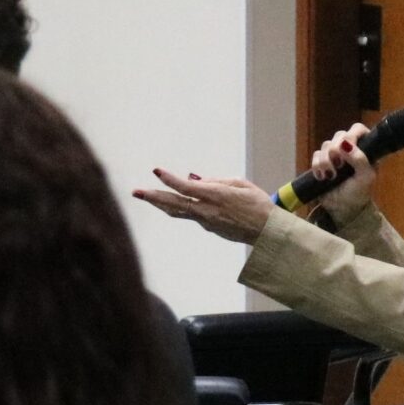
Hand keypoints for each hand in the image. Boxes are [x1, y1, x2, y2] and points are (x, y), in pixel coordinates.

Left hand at [133, 169, 274, 243]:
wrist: (268, 233)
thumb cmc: (257, 203)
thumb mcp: (238, 184)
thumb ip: (214, 181)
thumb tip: (192, 179)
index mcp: (216, 196)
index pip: (186, 187)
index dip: (169, 179)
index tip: (156, 171)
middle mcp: (207, 211)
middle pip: (174, 204)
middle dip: (153, 197)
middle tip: (136, 191)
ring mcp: (206, 222)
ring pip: (178, 211)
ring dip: (161, 203)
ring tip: (145, 195)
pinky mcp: (209, 229)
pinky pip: (193, 214)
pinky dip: (184, 206)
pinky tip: (179, 200)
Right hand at [302, 124, 378, 217]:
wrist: (343, 209)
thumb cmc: (359, 193)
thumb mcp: (366, 178)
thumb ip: (360, 159)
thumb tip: (344, 144)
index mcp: (364, 149)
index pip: (358, 129)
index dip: (351, 134)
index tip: (347, 147)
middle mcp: (349, 148)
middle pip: (339, 135)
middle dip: (336, 150)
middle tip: (339, 166)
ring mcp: (335, 155)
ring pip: (326, 145)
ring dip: (326, 160)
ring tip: (330, 175)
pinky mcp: (322, 162)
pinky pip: (316, 155)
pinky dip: (317, 165)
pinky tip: (322, 176)